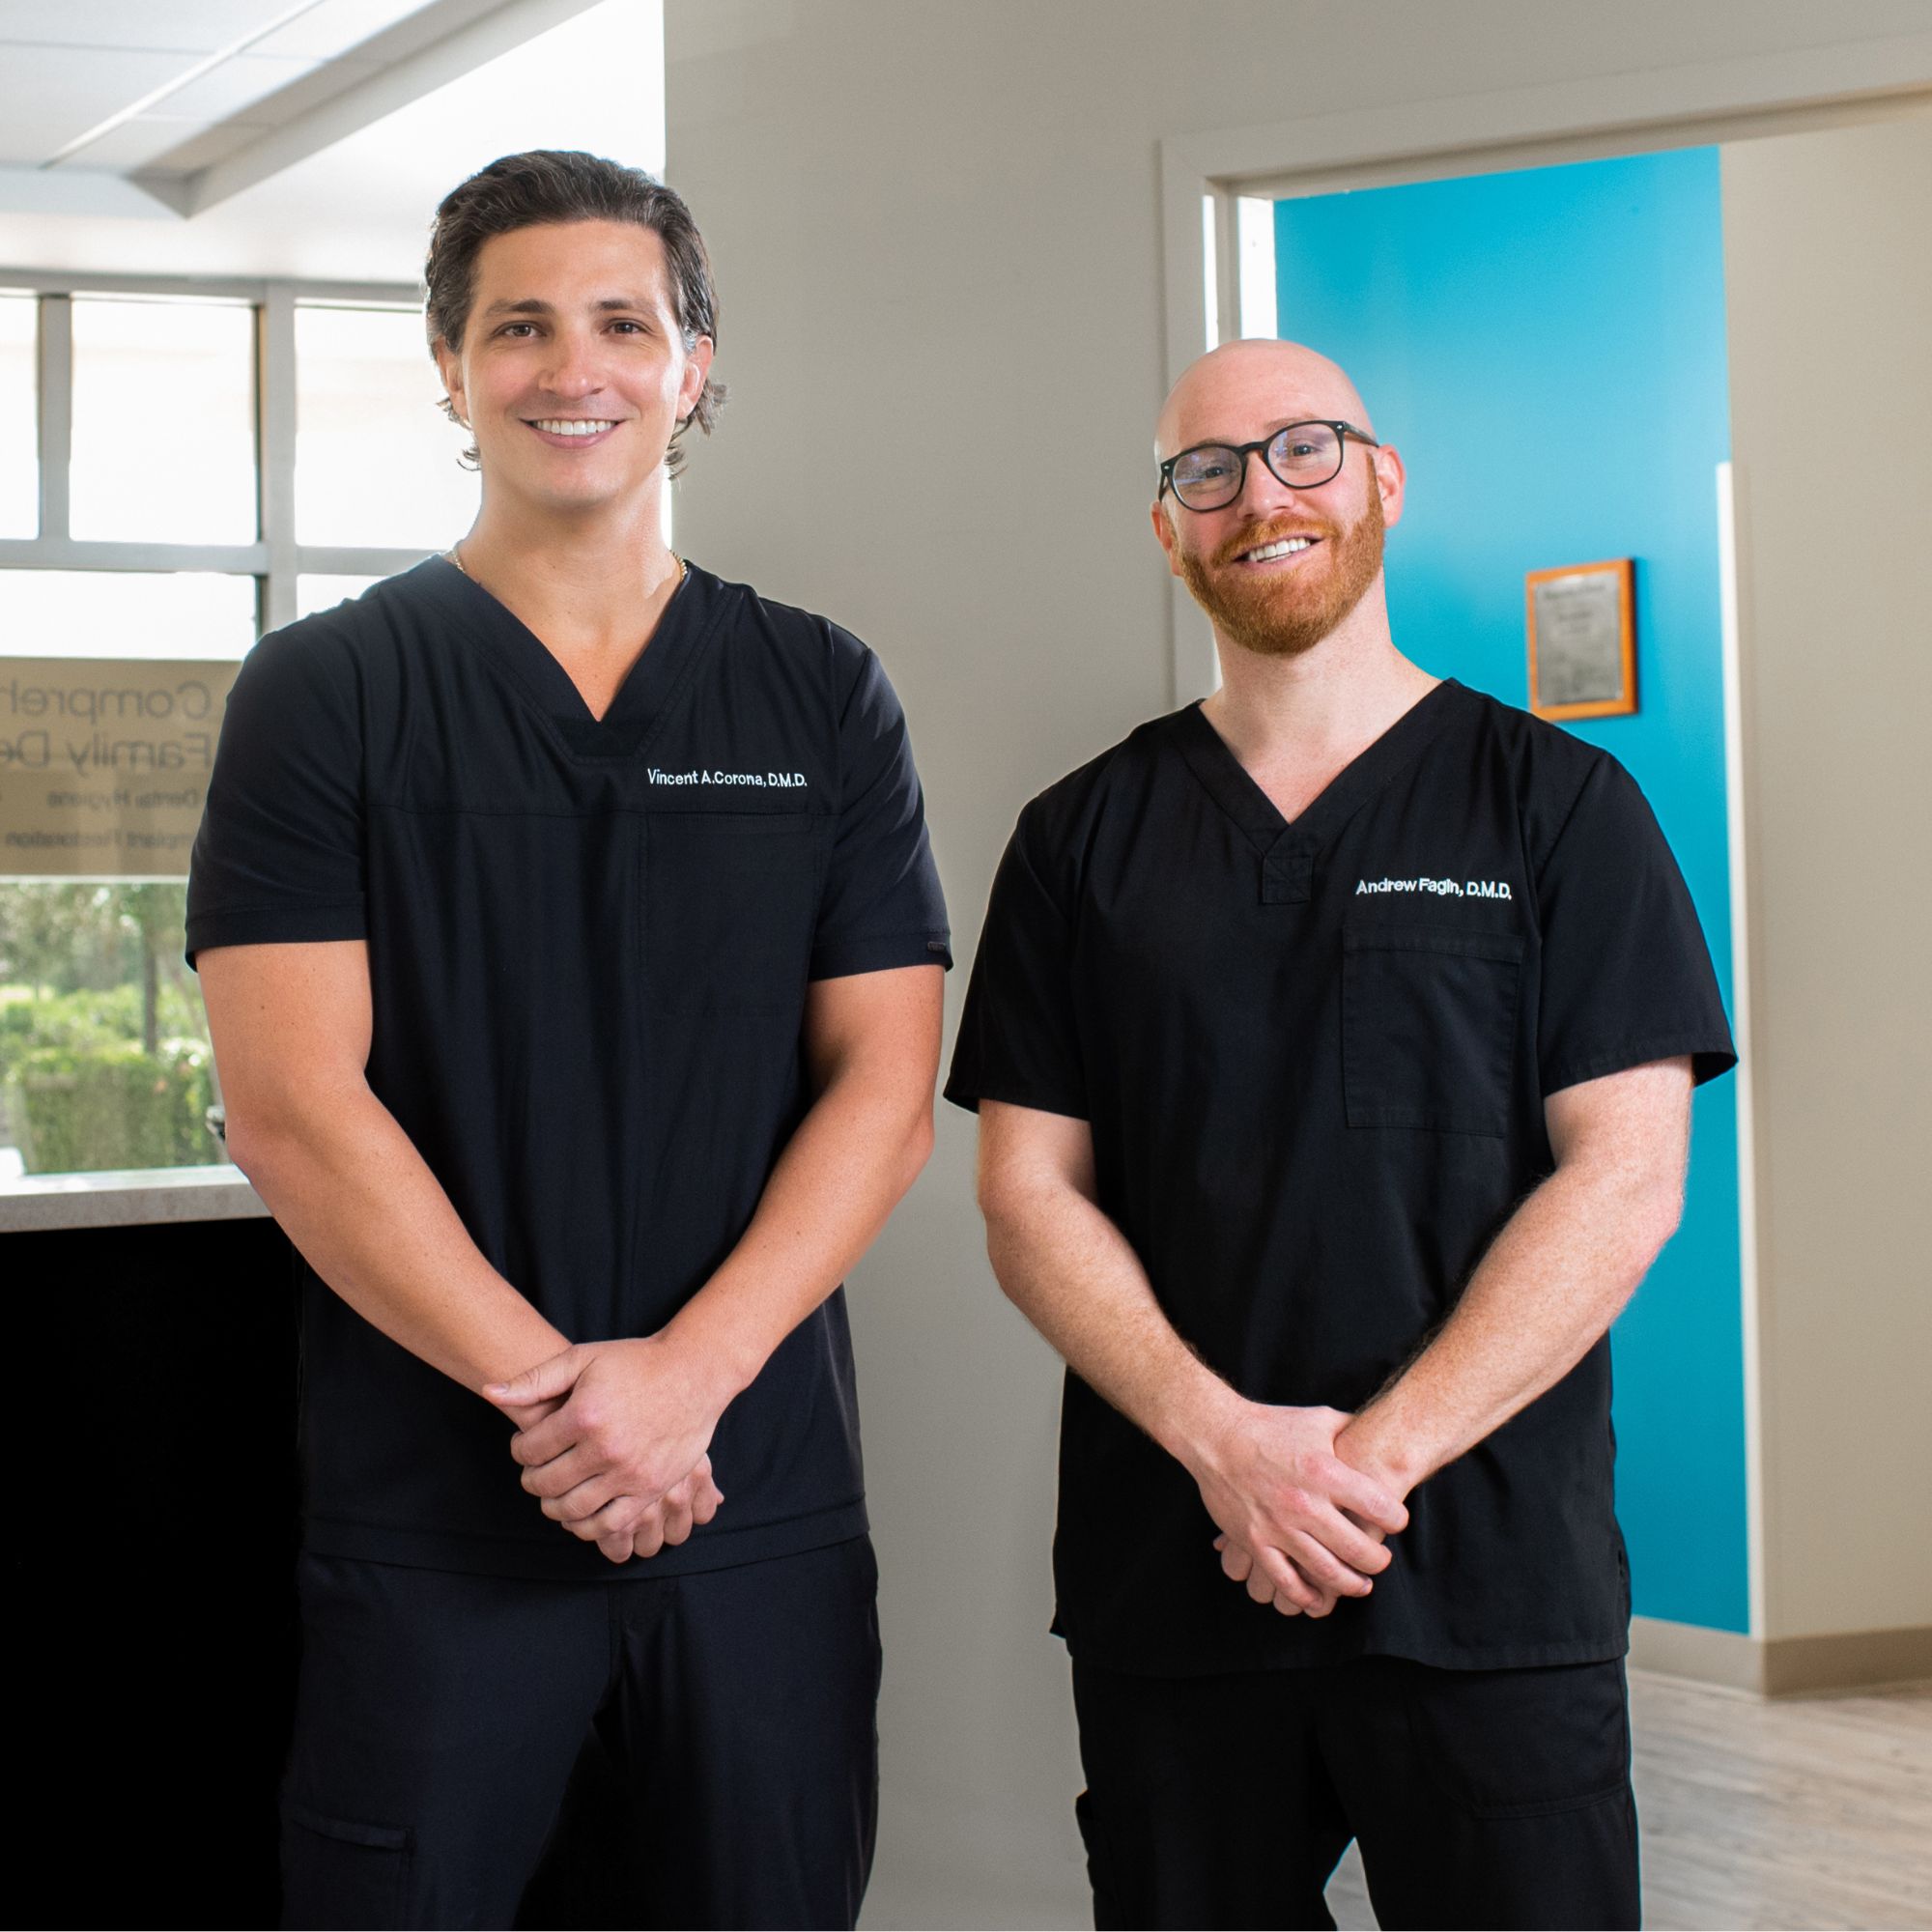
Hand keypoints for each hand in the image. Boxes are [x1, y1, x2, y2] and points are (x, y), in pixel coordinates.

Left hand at [484, 1335, 728, 1547]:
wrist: (694, 1372)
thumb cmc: (635, 1362)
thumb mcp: (583, 1358)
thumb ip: (534, 1379)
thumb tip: (489, 1393)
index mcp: (584, 1415)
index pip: (529, 1450)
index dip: (519, 1449)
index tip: (526, 1444)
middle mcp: (606, 1448)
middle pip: (546, 1483)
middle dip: (532, 1479)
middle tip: (536, 1471)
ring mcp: (631, 1473)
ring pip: (573, 1510)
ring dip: (553, 1506)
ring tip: (555, 1492)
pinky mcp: (652, 1489)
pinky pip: (610, 1524)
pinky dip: (587, 1527)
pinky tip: (581, 1512)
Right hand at [1186, 1401, 1408, 1617]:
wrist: (1215, 1435)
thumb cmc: (1270, 1425)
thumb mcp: (1318, 1419)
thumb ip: (1351, 1429)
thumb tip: (1379, 1430)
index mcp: (1324, 1472)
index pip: (1379, 1507)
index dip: (1396, 1519)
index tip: (1395, 1522)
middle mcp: (1304, 1503)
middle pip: (1359, 1549)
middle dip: (1378, 1560)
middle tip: (1380, 1559)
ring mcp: (1279, 1526)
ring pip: (1328, 1572)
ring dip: (1352, 1584)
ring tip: (1361, 1583)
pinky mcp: (1255, 1542)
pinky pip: (1285, 1581)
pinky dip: (1307, 1597)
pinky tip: (1320, 1599)